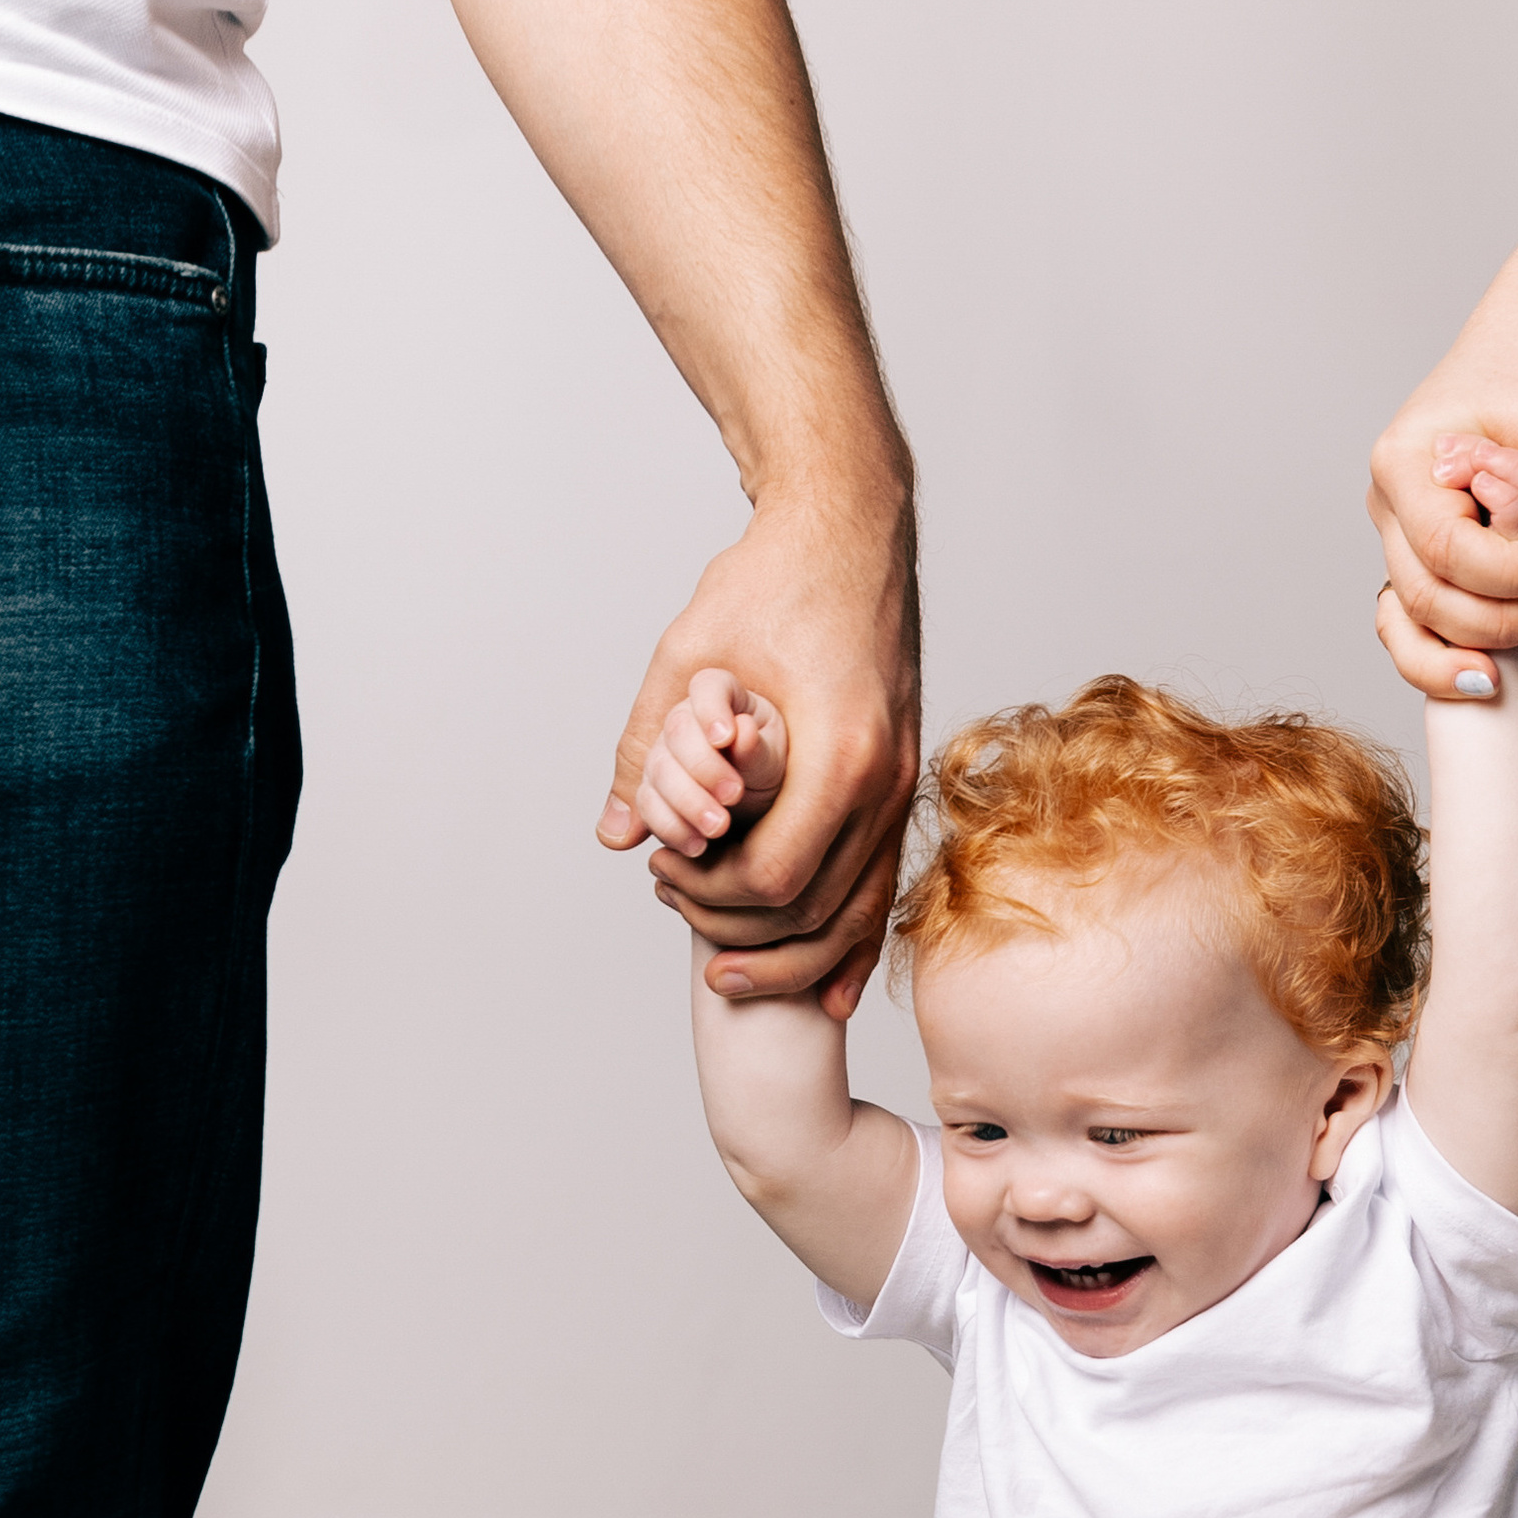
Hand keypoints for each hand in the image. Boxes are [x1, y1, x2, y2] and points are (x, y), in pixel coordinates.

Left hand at [599, 458, 918, 1021]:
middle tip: (674, 906)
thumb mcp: (689, 657)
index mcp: (840, 753)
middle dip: (740, 930)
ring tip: (725, 963)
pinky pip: (882, 888)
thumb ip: (645, 751)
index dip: (710, 894)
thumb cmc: (774, 578)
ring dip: (791, 952)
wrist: (853, 526)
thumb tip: (616, 834)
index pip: (776, 877)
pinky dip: (853, 944)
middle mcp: (885, 782)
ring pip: (856, 915)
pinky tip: (829, 991)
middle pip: (817, 911)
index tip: (662, 869)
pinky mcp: (901, 786)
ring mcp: (901, 787)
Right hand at [632, 666, 787, 857]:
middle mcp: (687, 719)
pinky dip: (668, 826)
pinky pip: (647, 804)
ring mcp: (665, 754)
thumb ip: (759, 750)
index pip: (708, 686)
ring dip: (685, 802)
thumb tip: (742, 733)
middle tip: (734, 796)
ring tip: (717, 828)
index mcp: (723, 696)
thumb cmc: (777, 775)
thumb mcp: (778, 761)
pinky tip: (695, 844)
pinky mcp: (654, 791)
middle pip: (676, 730)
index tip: (724, 738)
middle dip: (702, 767)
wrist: (766, 816)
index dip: (710, 708)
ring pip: (657, 769)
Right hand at [1369, 305, 1517, 703]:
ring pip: (1426, 627)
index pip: (1444, 549)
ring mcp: (1408, 542)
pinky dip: (1507, 649)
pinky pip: (1456, 626)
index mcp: (1402, 465)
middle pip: (1425, 600)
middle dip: (1499, 621)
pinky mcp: (1441, 565)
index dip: (1508, 572)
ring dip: (1493, 645)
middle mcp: (1392, 510)